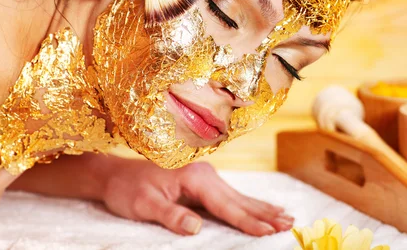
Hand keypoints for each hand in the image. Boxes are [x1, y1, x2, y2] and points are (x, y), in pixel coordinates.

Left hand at [102, 158, 294, 235]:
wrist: (115, 174)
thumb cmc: (128, 189)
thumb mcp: (144, 205)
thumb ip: (171, 216)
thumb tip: (196, 228)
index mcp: (194, 178)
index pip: (226, 205)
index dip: (248, 221)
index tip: (269, 232)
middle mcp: (205, 174)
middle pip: (240, 198)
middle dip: (265, 213)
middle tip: (290, 223)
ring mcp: (205, 177)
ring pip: (239, 196)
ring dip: (262, 208)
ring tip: (286, 216)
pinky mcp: (203, 182)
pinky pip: (231, 195)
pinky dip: (249, 203)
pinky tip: (261, 207)